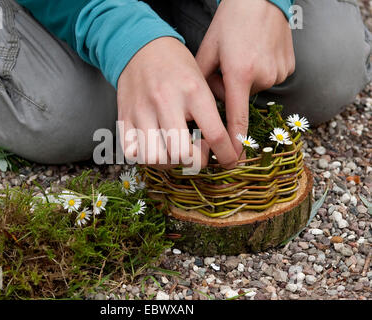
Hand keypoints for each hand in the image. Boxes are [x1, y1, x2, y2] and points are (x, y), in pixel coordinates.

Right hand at [117, 37, 238, 168]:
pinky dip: (146, 158)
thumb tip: (223, 146)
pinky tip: (155, 148)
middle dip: (194, 162)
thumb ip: (211, 112)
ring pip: (155, 158)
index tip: (230, 161)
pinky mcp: (124, 117)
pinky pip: (132, 153)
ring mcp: (142, 111)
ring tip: (175, 152)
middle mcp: (166, 102)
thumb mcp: (202, 80)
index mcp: (193, 91)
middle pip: (182, 154)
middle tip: (197, 154)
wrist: (141, 46)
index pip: (215, 134)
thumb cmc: (176, 65)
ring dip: (169, 163)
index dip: (226, 155)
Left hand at [196, 0, 294, 155]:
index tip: (234, 161)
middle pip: (239, 99)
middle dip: (231, 90)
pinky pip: (268, 79)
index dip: (234, 142)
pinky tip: (256, 53)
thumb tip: (194, 104)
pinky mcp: (289, 67)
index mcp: (238, 74)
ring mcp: (278, 72)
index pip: (235, 118)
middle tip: (229, 64)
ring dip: (245, 79)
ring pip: (254, 89)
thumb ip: (199, 79)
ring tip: (243, 54)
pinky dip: (260, 72)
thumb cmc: (229, 23)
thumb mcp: (208, 49)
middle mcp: (261, 77)